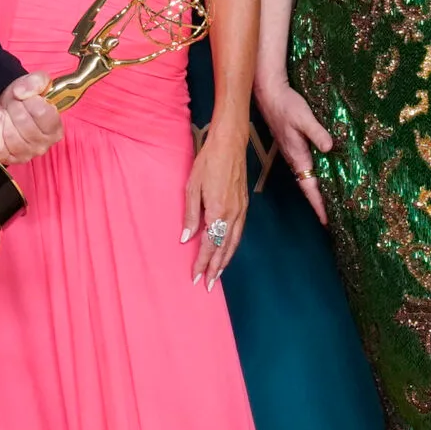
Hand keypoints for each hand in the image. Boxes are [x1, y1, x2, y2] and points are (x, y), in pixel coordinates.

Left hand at [0, 73, 63, 163]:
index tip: (25, 96)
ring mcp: (27, 154)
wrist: (5, 106)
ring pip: (11, 136)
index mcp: (55, 127)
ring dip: (4, 119)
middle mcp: (44, 144)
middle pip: (25, 124)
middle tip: (13, 103)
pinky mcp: (9, 158)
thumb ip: (35, 82)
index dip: (30, 101)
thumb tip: (22, 92)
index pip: (43, 113)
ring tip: (5, 112)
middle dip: (15, 108)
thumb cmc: (23, 98)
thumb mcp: (34, 82)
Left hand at [182, 127, 249, 288]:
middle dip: (216, 268)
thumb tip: (186, 238)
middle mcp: (232, 215)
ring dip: (226, 261)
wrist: (230, 144)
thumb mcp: (192, 187)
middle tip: (208, 285)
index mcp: (218, 211)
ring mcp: (241, 210)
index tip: (196, 277)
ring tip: (218, 275)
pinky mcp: (244, 205)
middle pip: (224, 248)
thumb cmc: (208, 162)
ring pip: (234, 243)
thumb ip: (190, 215)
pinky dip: (233, 246)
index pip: (210, 244)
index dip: (203, 262)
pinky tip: (228, 251)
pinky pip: (239, 232)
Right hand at [255, 78, 330, 224]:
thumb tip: (330, 147)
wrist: (269, 94)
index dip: (318, 205)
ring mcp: (294, 153)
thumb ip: (317, 133)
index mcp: (298, 156)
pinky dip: (317, 177)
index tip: (327, 221)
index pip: (309, 187)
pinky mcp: (295, 146)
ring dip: (318, 191)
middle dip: (320, 204)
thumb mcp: (304, 117)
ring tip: (332, 203)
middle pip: (309, 187)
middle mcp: (295, 159)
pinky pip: (307, 167)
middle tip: (334, 219)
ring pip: (308, 178)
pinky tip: (325, 176)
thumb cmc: (286, 105)